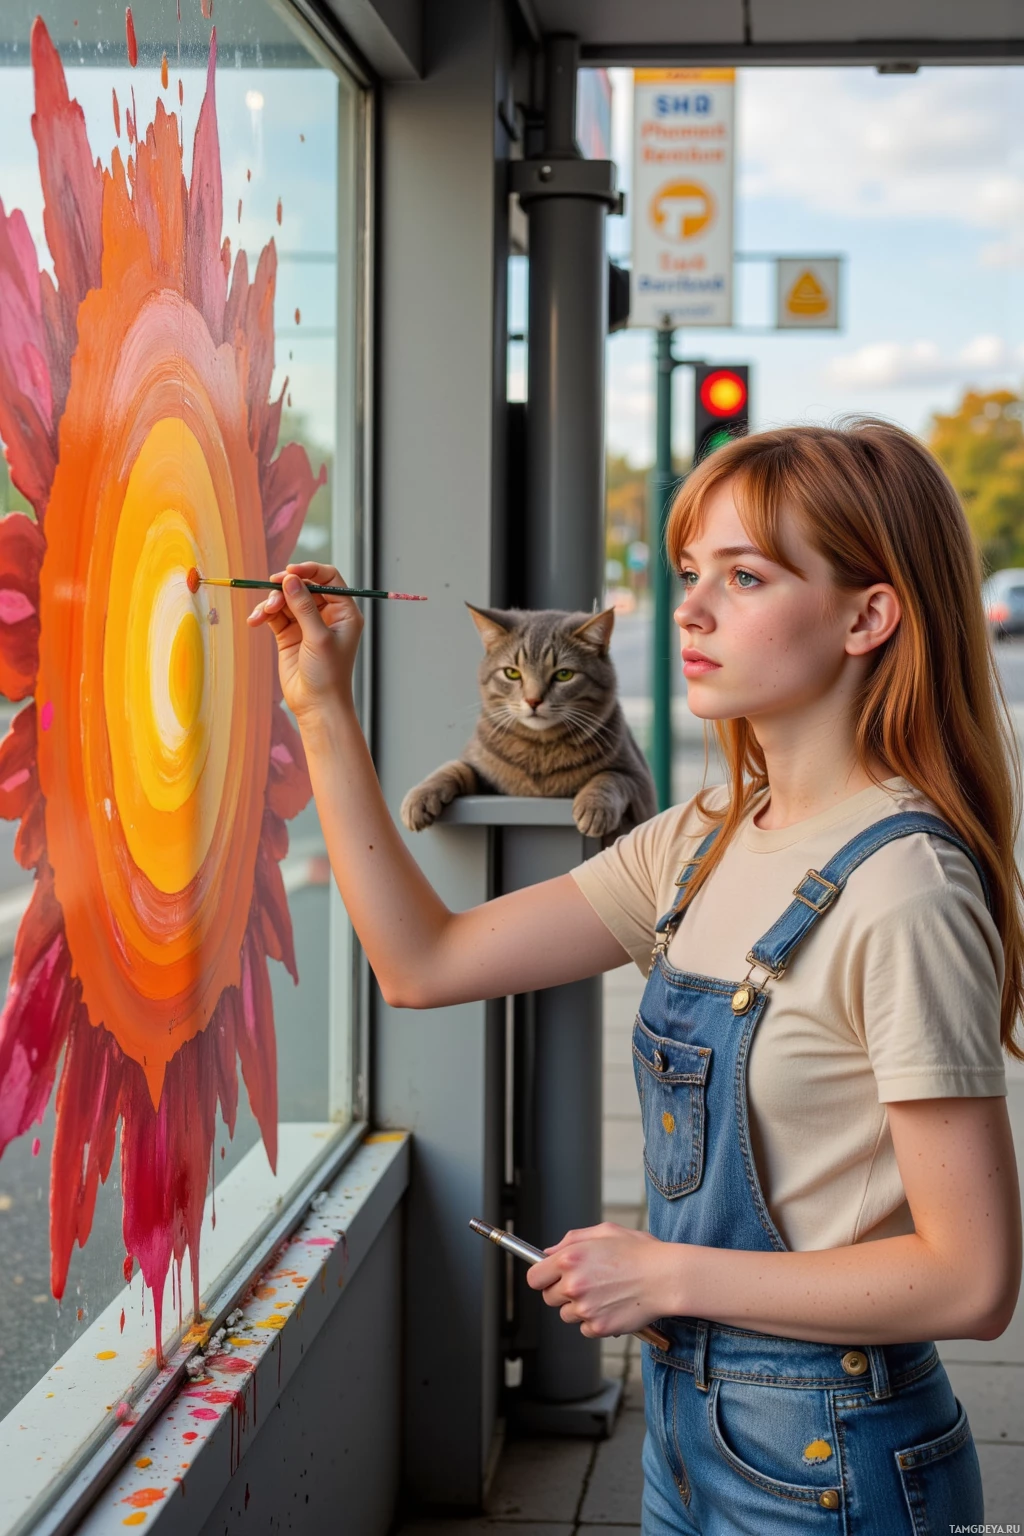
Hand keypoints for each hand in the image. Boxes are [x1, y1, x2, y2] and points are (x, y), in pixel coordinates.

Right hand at [246, 561, 362, 723]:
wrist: (316, 706)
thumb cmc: (328, 674)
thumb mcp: (318, 638)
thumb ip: (304, 607)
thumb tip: (290, 580)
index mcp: (344, 612)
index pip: (328, 578)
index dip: (310, 571)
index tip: (290, 572)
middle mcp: (326, 614)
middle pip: (304, 586)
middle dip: (286, 587)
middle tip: (271, 588)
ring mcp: (306, 623)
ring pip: (286, 599)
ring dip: (272, 601)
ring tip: (264, 613)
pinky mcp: (289, 634)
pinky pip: (274, 614)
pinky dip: (264, 614)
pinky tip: (255, 621)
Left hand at [525, 1222, 679, 1337]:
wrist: (667, 1277)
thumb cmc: (640, 1252)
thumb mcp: (604, 1231)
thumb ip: (571, 1240)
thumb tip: (549, 1252)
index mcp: (570, 1259)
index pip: (534, 1277)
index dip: (542, 1277)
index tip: (549, 1277)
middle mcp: (573, 1285)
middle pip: (548, 1298)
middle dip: (561, 1292)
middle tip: (585, 1284)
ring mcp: (585, 1309)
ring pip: (566, 1315)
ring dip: (578, 1308)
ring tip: (603, 1294)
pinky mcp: (598, 1327)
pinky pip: (584, 1328)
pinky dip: (594, 1321)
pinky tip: (611, 1306)